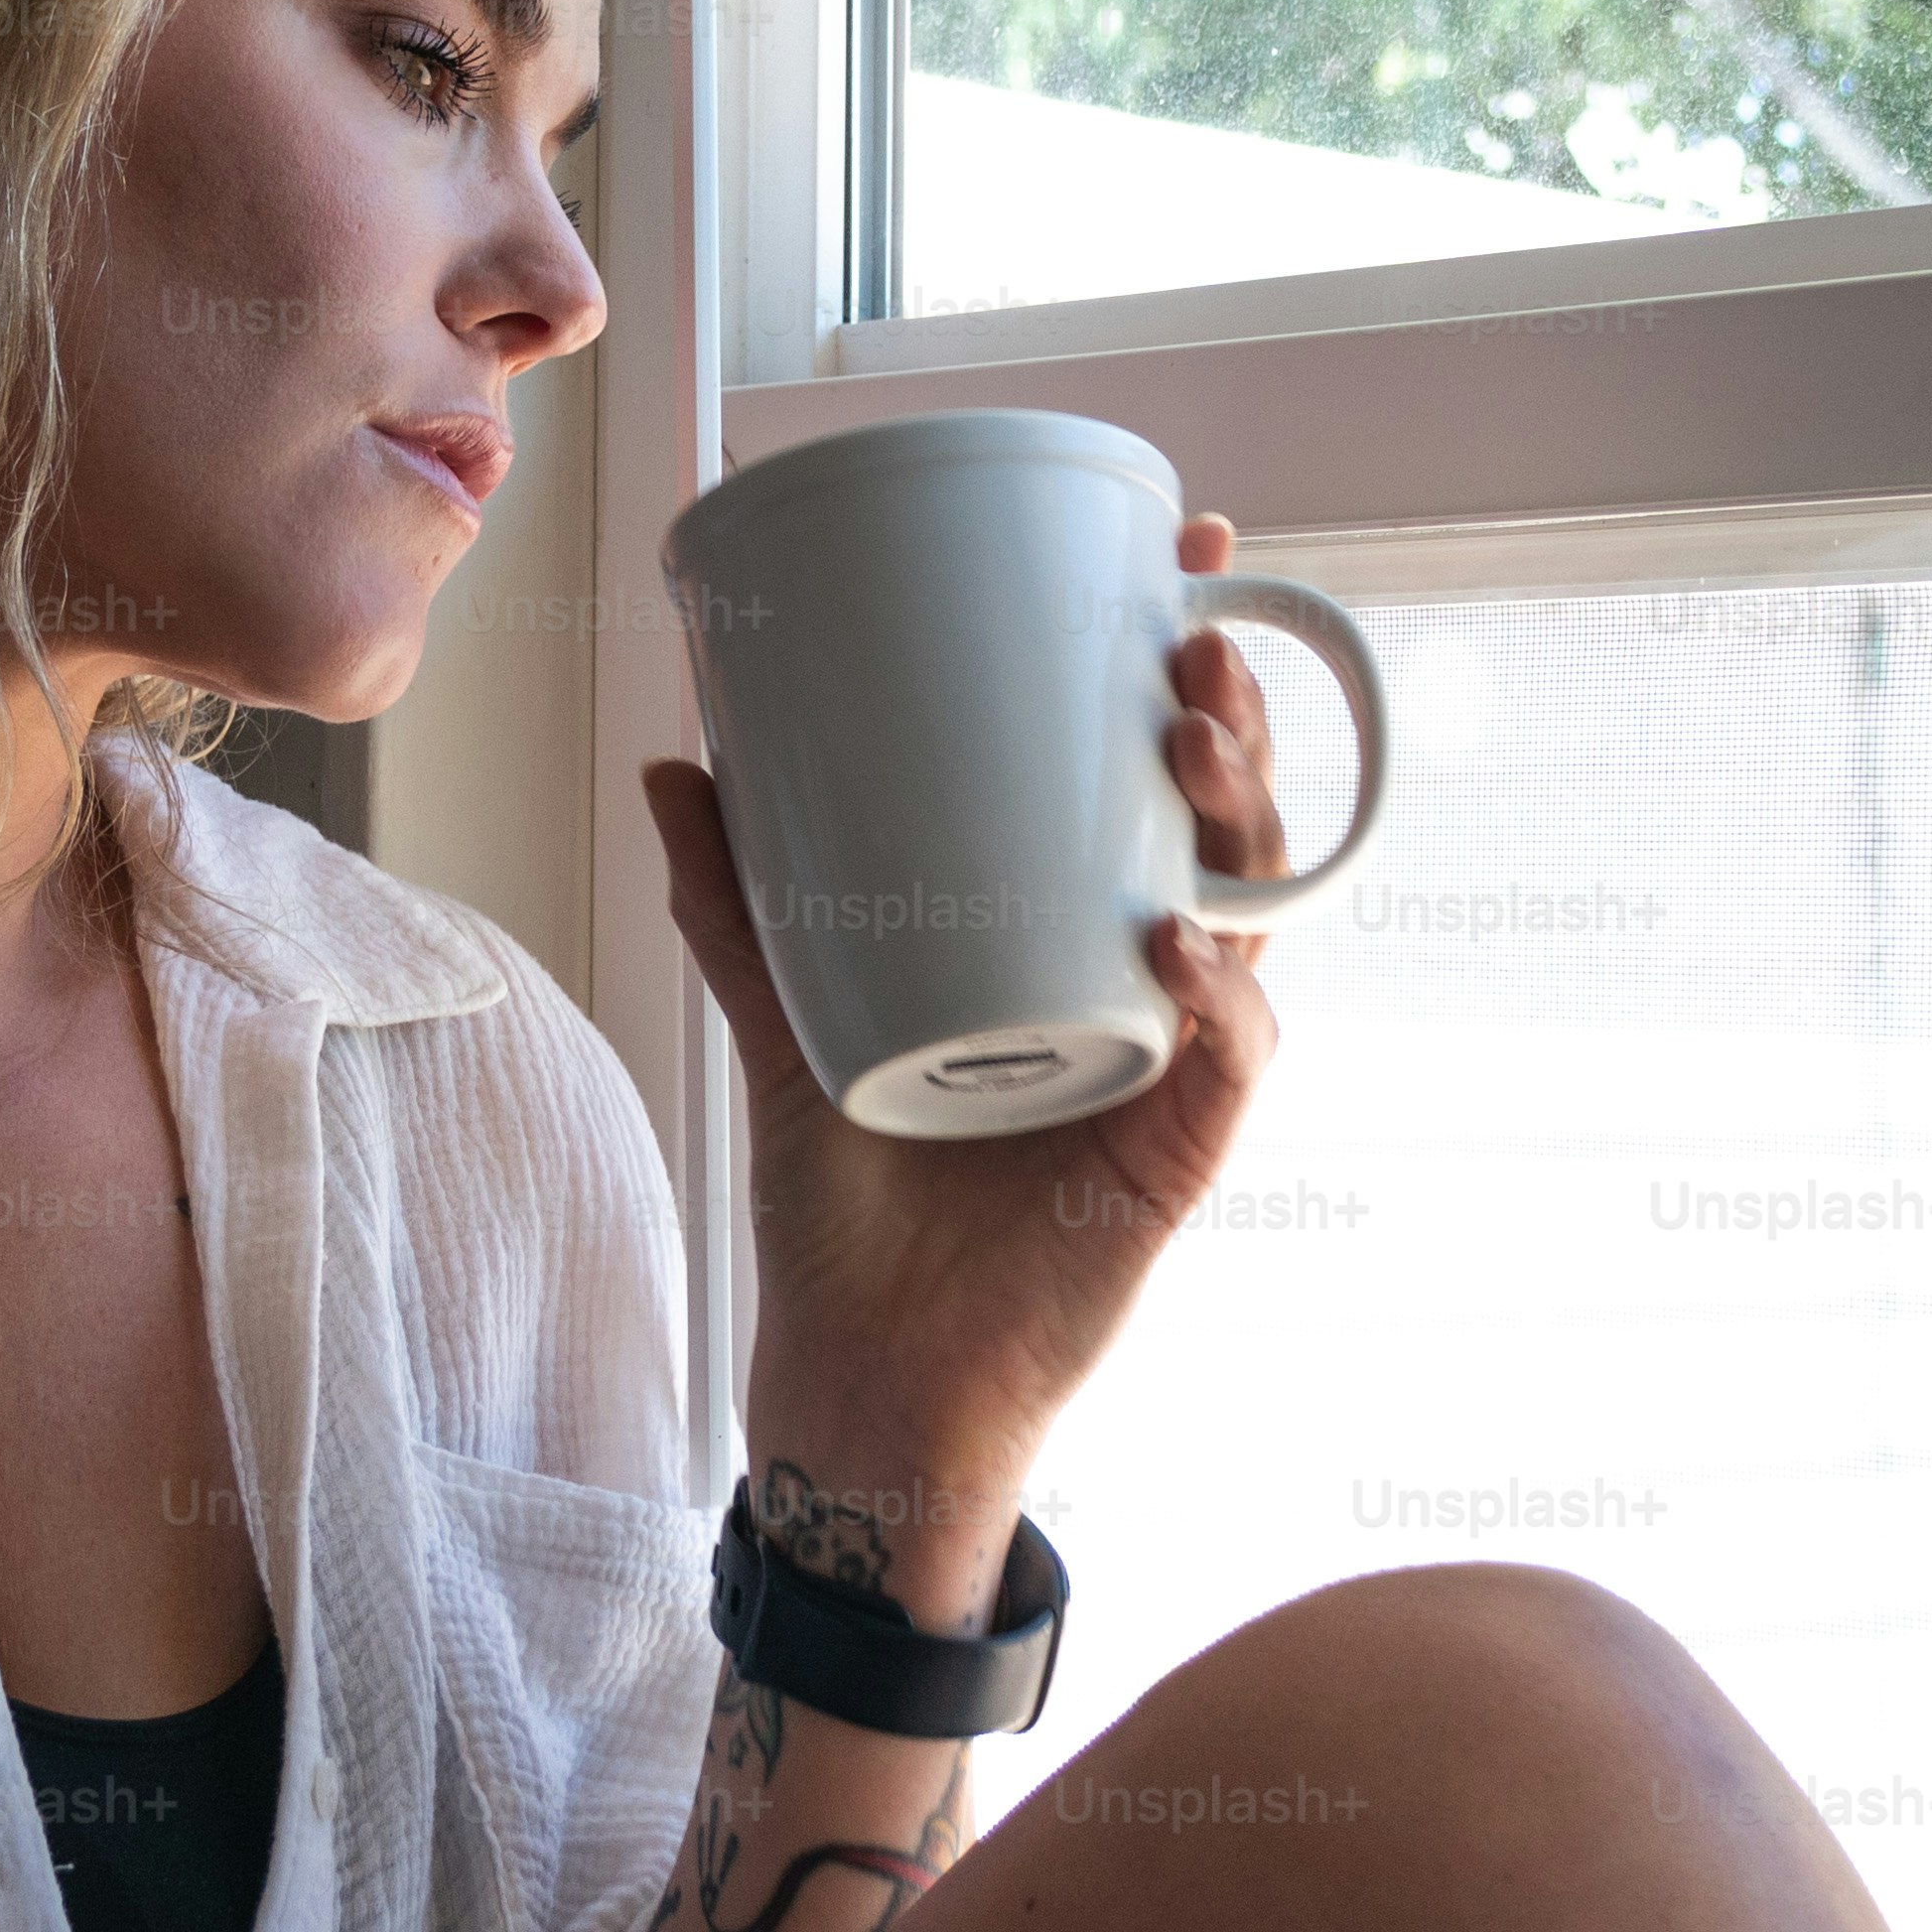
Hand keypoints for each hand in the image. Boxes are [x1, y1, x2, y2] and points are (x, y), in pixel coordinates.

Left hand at [647, 513, 1286, 1615]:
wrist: (860, 1373)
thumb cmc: (846, 1207)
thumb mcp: (783, 1019)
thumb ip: (738, 900)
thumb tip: (675, 762)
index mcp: (1076, 940)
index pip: (1155, 784)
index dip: (1191, 672)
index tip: (1189, 558)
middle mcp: (1145, 991)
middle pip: (1229, 827)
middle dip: (1230, 719)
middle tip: (1191, 640)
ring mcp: (1173, 1071)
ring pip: (1256, 919)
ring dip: (1242, 824)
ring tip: (1189, 745)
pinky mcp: (1178, 1162)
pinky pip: (1233, 1058)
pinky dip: (1220, 993)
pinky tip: (1177, 933)